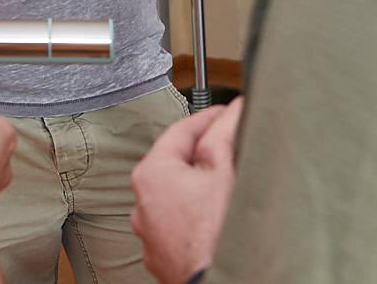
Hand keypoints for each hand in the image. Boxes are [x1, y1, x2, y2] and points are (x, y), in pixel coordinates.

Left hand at [130, 97, 244, 283]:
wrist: (224, 278)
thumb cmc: (220, 232)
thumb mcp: (225, 168)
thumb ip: (225, 130)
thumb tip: (232, 109)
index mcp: (151, 174)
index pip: (182, 130)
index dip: (210, 116)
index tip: (229, 112)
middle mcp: (142, 205)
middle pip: (178, 164)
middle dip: (206, 155)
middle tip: (234, 148)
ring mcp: (151, 234)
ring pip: (179, 198)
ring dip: (202, 189)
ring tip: (230, 188)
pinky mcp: (163, 257)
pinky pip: (181, 226)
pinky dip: (198, 218)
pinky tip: (219, 219)